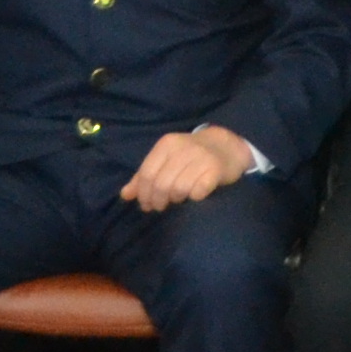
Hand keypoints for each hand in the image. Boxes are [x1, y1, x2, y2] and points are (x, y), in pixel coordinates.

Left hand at [121, 124, 251, 212]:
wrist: (225, 147)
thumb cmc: (190, 156)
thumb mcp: (165, 160)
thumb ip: (144, 176)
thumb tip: (125, 195)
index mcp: (167, 144)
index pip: (146, 173)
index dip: (143, 193)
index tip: (145, 205)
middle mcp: (183, 148)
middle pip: (161, 184)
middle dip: (158, 200)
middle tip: (160, 206)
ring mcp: (201, 158)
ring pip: (179, 189)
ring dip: (176, 199)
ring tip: (178, 199)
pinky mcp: (216, 169)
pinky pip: (198, 191)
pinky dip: (194, 198)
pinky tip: (194, 196)